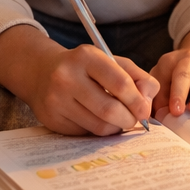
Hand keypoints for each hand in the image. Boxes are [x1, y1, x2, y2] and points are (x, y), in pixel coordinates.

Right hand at [0, 24, 157, 135]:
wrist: (42, 72)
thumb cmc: (85, 67)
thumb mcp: (111, 62)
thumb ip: (137, 76)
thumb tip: (148, 101)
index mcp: (86, 56)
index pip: (120, 83)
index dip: (137, 100)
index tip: (145, 110)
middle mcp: (67, 77)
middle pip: (109, 109)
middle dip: (129, 118)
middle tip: (135, 119)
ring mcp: (56, 100)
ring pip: (98, 126)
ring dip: (116, 127)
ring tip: (118, 119)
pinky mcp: (51, 119)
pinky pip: (85, 133)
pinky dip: (98, 130)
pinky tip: (97, 119)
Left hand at [151, 25, 189, 116]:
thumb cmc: (180, 76)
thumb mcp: (165, 79)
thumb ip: (159, 97)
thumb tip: (157, 118)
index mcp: (170, 62)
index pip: (163, 77)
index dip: (162, 95)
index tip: (162, 112)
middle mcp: (189, 59)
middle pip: (183, 73)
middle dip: (179, 92)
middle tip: (177, 111)